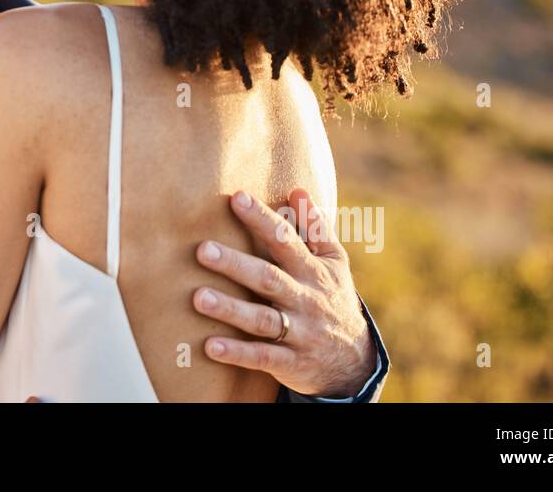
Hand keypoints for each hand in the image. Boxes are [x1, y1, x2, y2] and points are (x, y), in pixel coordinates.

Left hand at [192, 188, 375, 397]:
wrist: (354, 361)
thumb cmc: (333, 299)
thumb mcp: (334, 263)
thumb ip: (315, 228)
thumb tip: (297, 189)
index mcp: (313, 272)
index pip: (286, 241)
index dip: (263, 220)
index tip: (237, 198)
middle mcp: (306, 300)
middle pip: (269, 279)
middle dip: (236, 265)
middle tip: (202, 250)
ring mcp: (299, 333)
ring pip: (262, 320)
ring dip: (230, 309)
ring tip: (198, 297)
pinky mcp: (290, 363)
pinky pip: (262, 357)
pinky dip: (237, 353)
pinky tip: (210, 346)